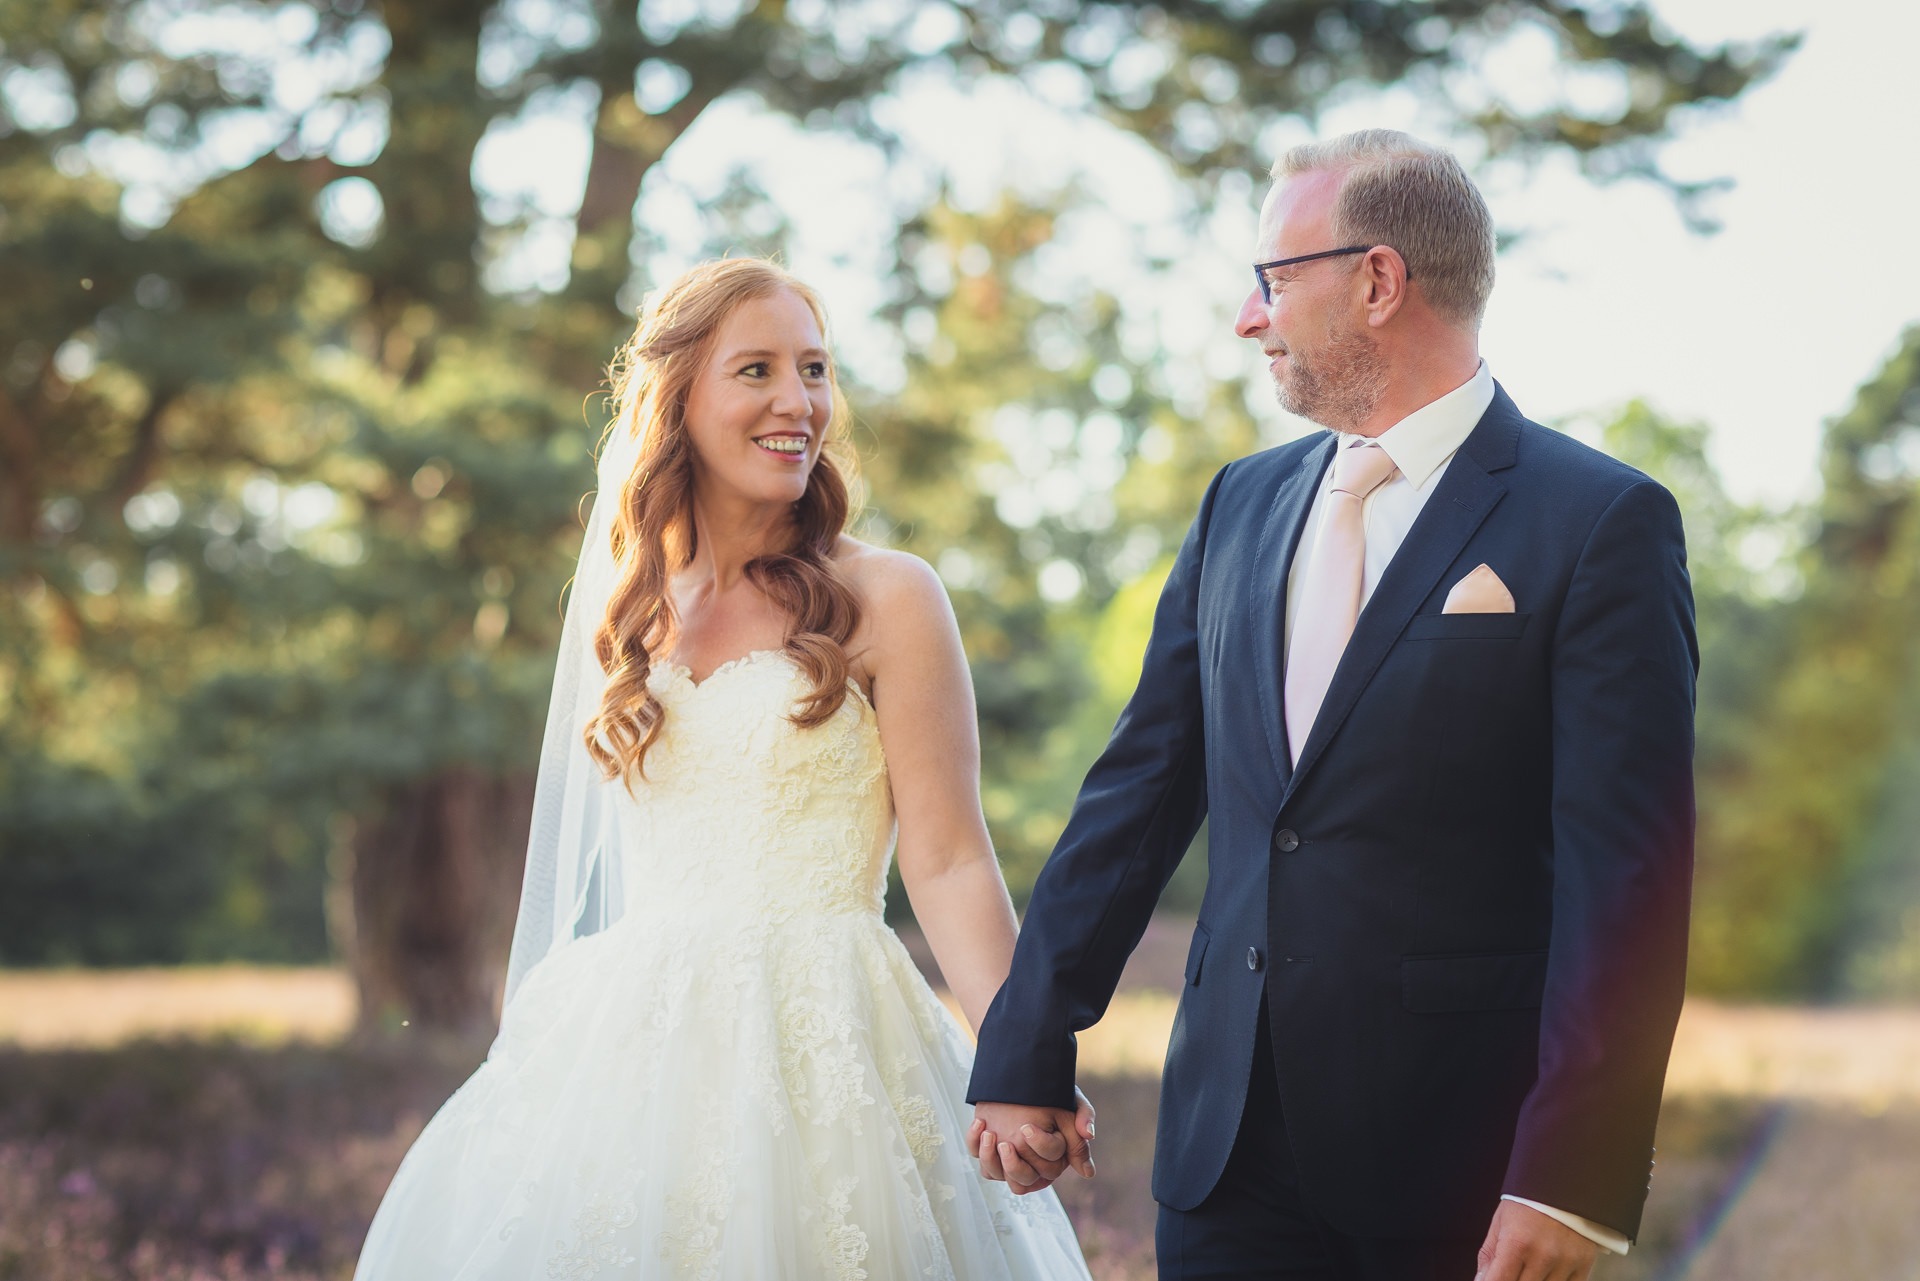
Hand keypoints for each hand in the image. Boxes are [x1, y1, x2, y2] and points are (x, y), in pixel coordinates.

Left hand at [967, 1088, 1095, 1193]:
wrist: (1024, 1073)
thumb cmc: (1051, 1092)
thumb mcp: (1071, 1105)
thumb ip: (1081, 1131)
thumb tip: (1088, 1173)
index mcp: (1053, 1161)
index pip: (1047, 1171)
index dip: (1038, 1150)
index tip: (1027, 1128)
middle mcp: (1030, 1165)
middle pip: (1021, 1181)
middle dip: (1012, 1164)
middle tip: (1006, 1142)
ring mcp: (1006, 1158)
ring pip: (995, 1175)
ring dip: (989, 1158)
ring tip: (988, 1134)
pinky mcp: (987, 1148)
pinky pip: (975, 1155)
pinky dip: (974, 1142)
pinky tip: (980, 1123)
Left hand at [1475, 1200, 1600, 1280]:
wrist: (1565, 1181)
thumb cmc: (1528, 1201)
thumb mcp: (1500, 1222)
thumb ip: (1489, 1255)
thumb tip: (1481, 1280)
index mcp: (1517, 1242)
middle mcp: (1542, 1255)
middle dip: (1513, 1280)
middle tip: (1513, 1268)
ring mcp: (1565, 1262)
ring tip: (1529, 1267)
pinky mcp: (1583, 1265)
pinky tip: (1547, 1272)